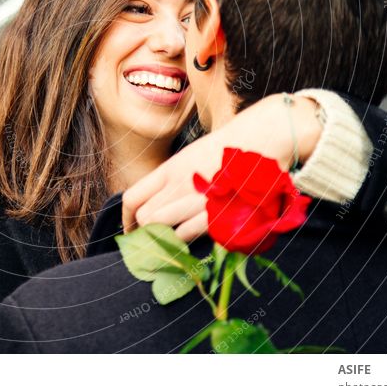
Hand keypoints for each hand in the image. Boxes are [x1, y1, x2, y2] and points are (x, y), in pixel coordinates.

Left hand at [123, 93, 322, 239]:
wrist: (260, 140)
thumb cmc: (226, 151)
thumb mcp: (189, 158)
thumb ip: (170, 181)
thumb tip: (153, 204)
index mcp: (170, 170)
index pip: (132, 198)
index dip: (126, 220)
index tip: (130, 230)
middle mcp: (178, 185)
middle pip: (144, 218)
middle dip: (144, 232)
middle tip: (150, 243)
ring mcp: (196, 200)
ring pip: (159, 228)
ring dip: (161, 239)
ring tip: (168, 245)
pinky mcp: (216, 213)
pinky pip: (186, 235)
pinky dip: (185, 240)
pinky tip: (193, 238)